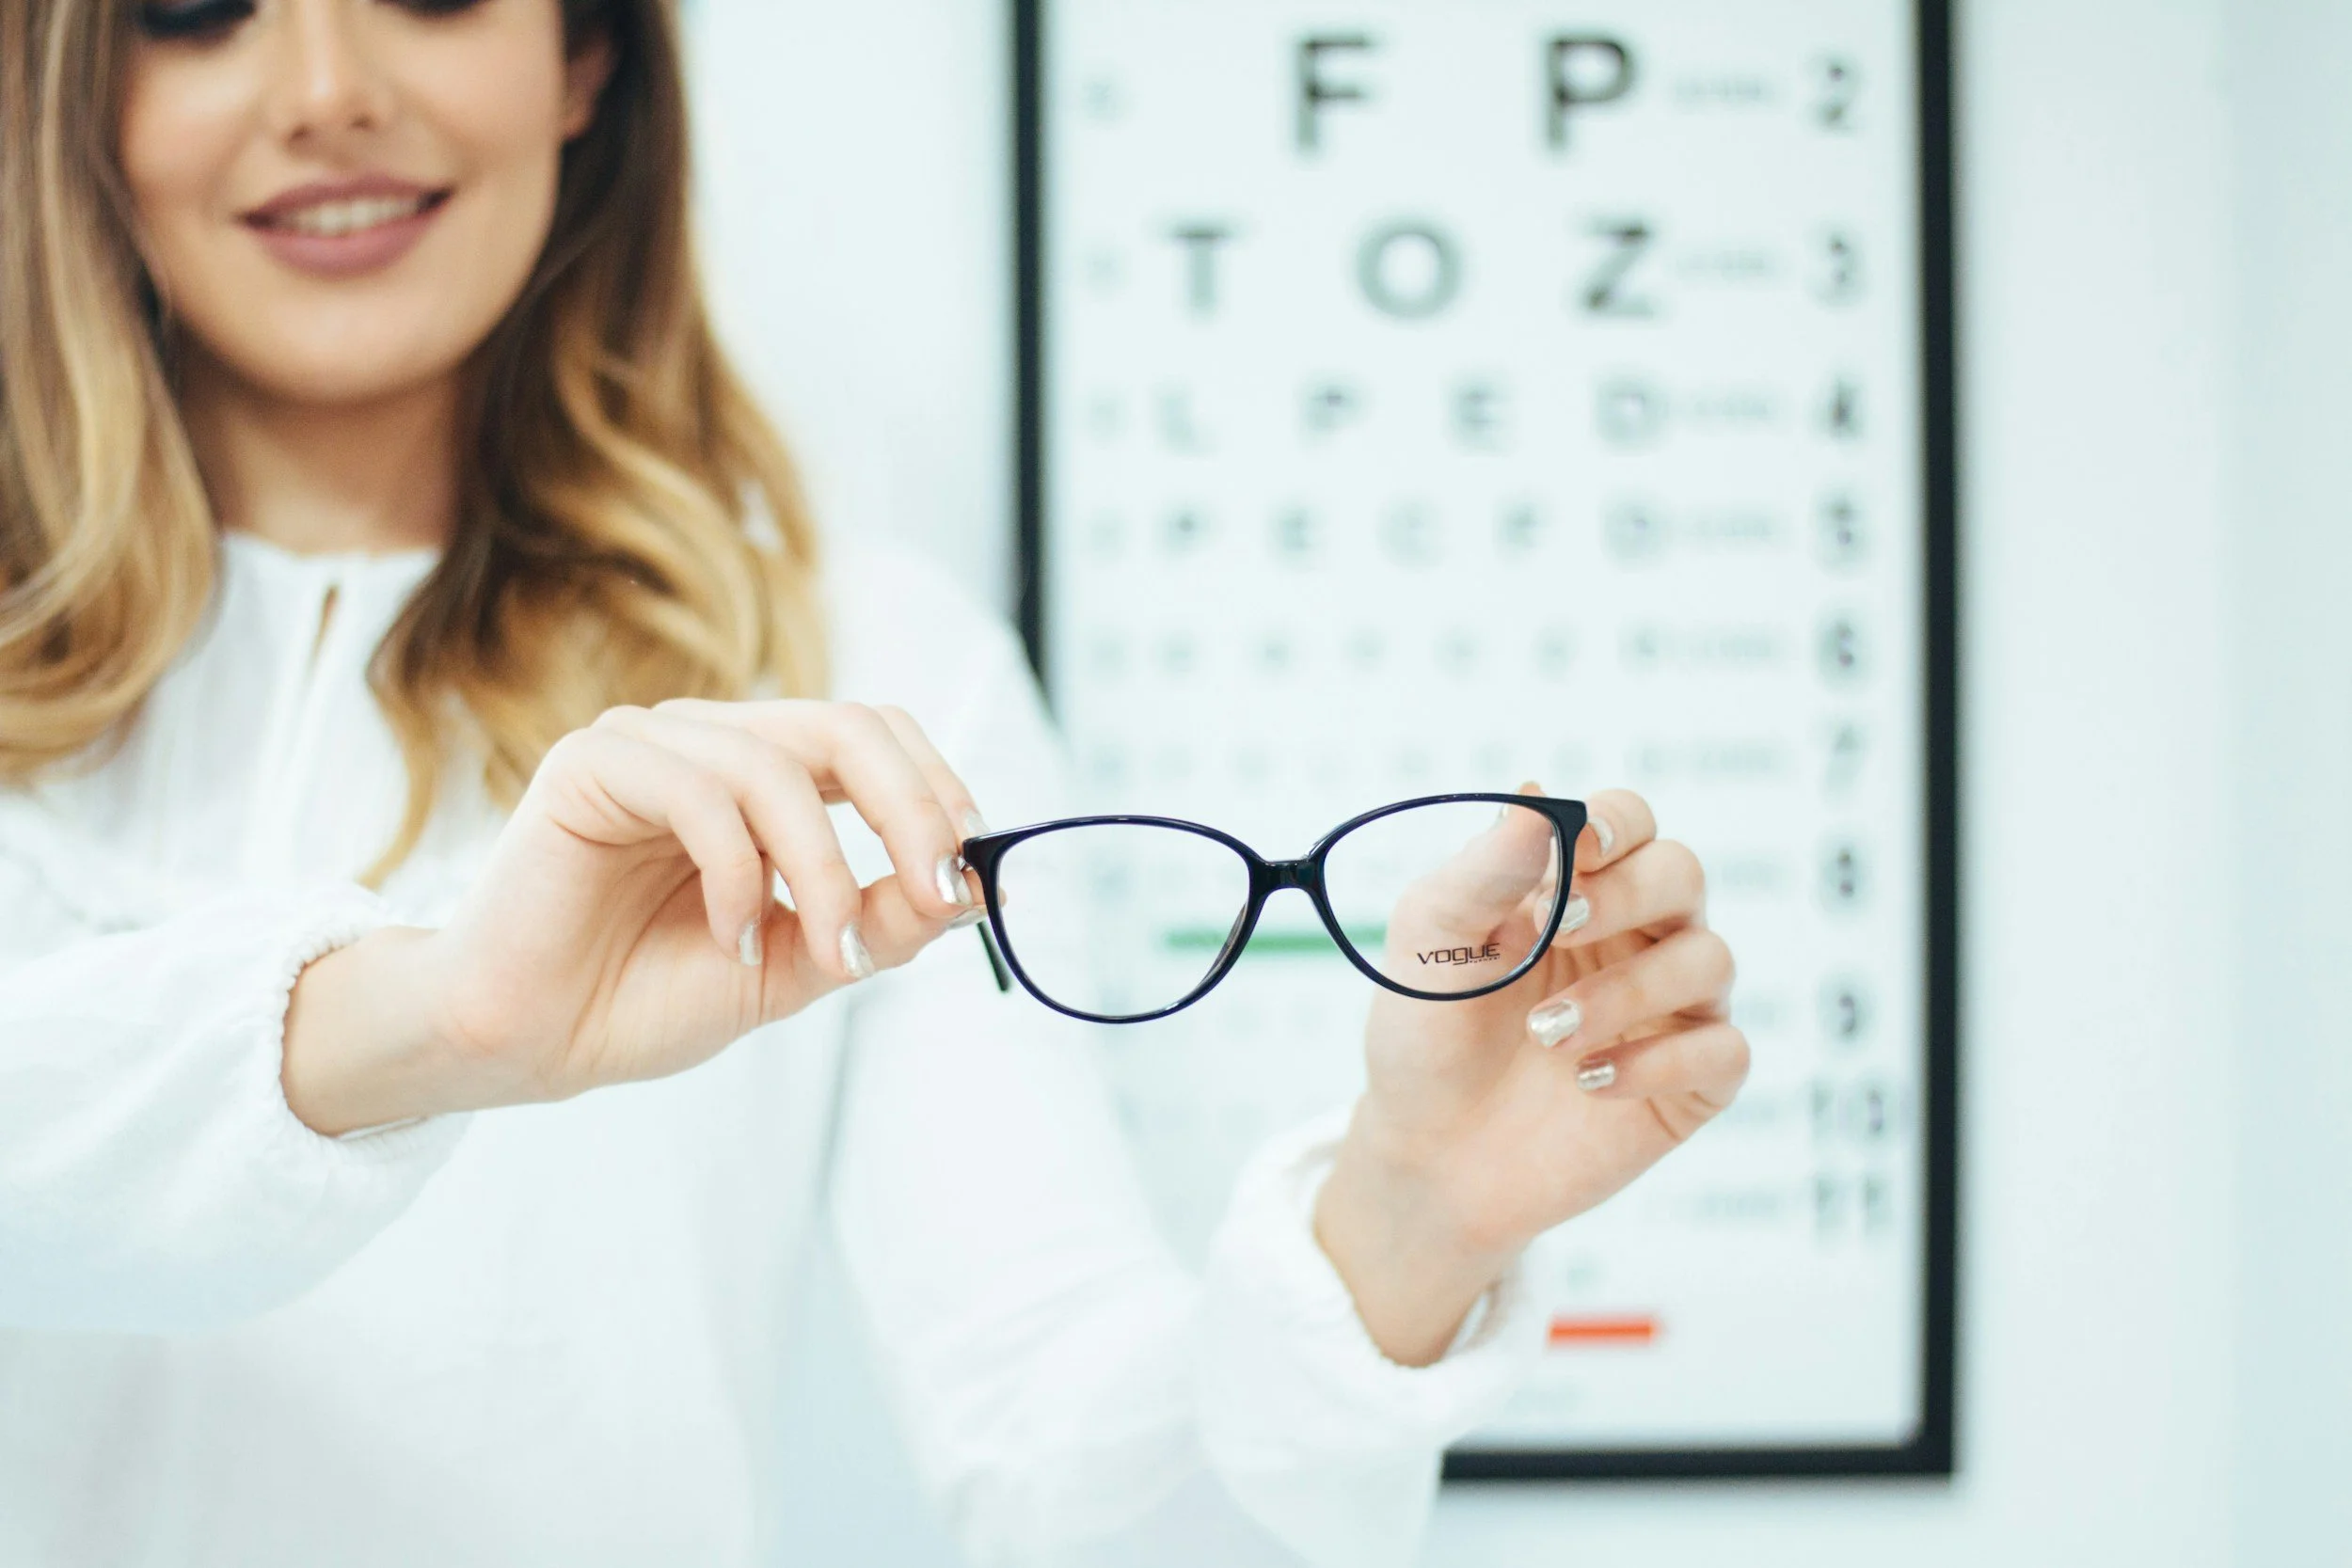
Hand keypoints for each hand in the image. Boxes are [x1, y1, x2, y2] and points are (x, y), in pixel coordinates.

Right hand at [283, 699, 988, 1132]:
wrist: (528, 1041)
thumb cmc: (646, 994)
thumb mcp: (795, 962)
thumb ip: (876, 920)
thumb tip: (976, 885)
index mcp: (764, 773)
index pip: (874, 735)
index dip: (935, 789)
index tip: (970, 869)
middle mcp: (712, 741)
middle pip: (846, 726)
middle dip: (910, 810)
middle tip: (936, 892)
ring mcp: (650, 743)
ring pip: (778, 766)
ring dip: (823, 868)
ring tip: (818, 951)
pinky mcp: (590, 763)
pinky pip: (700, 792)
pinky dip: (738, 871)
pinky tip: (728, 936)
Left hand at [1311, 784, 1745, 1363]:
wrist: (1426, 1154)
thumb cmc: (1428, 1035)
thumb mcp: (1430, 942)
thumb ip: (1482, 872)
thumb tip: (1538, 797)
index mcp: (1578, 888)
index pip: (1629, 821)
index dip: (1615, 822)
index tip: (1578, 844)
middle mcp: (1636, 936)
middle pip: (1682, 873)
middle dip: (1628, 894)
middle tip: (1563, 925)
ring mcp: (1670, 1010)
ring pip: (1709, 959)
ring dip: (1625, 991)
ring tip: (1545, 1034)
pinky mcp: (1689, 1084)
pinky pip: (1723, 1051)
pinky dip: (1657, 1063)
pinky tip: (1588, 1081)